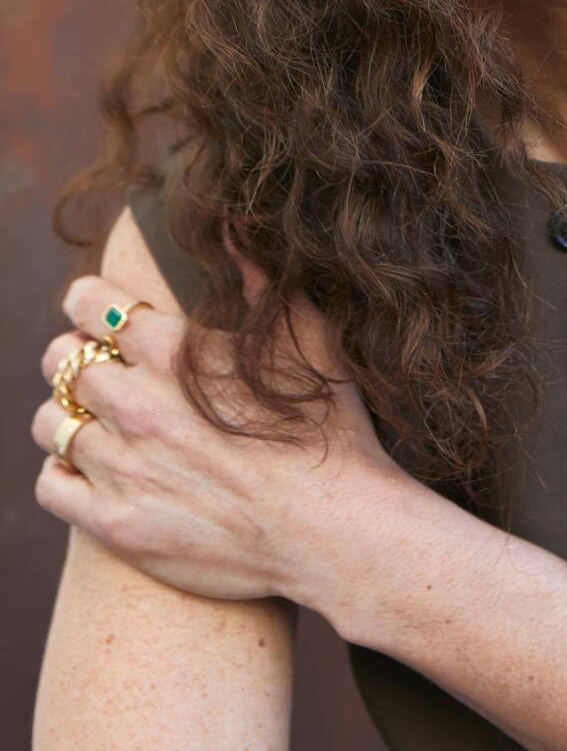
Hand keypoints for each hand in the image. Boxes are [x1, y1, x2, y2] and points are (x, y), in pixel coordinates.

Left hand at [31, 270, 402, 608]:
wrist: (333, 529)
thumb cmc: (328, 425)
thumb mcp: (304, 334)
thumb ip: (256, 274)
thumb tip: (228, 222)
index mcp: (174, 350)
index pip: (89, 304)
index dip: (88, 300)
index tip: (100, 310)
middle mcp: (136, 404)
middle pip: (61, 361)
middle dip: (78, 356)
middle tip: (103, 369)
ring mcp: (122, 467)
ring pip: (49, 422)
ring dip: (67, 414)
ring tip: (97, 422)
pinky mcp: (115, 524)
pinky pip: (50, 486)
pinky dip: (63, 472)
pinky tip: (93, 470)